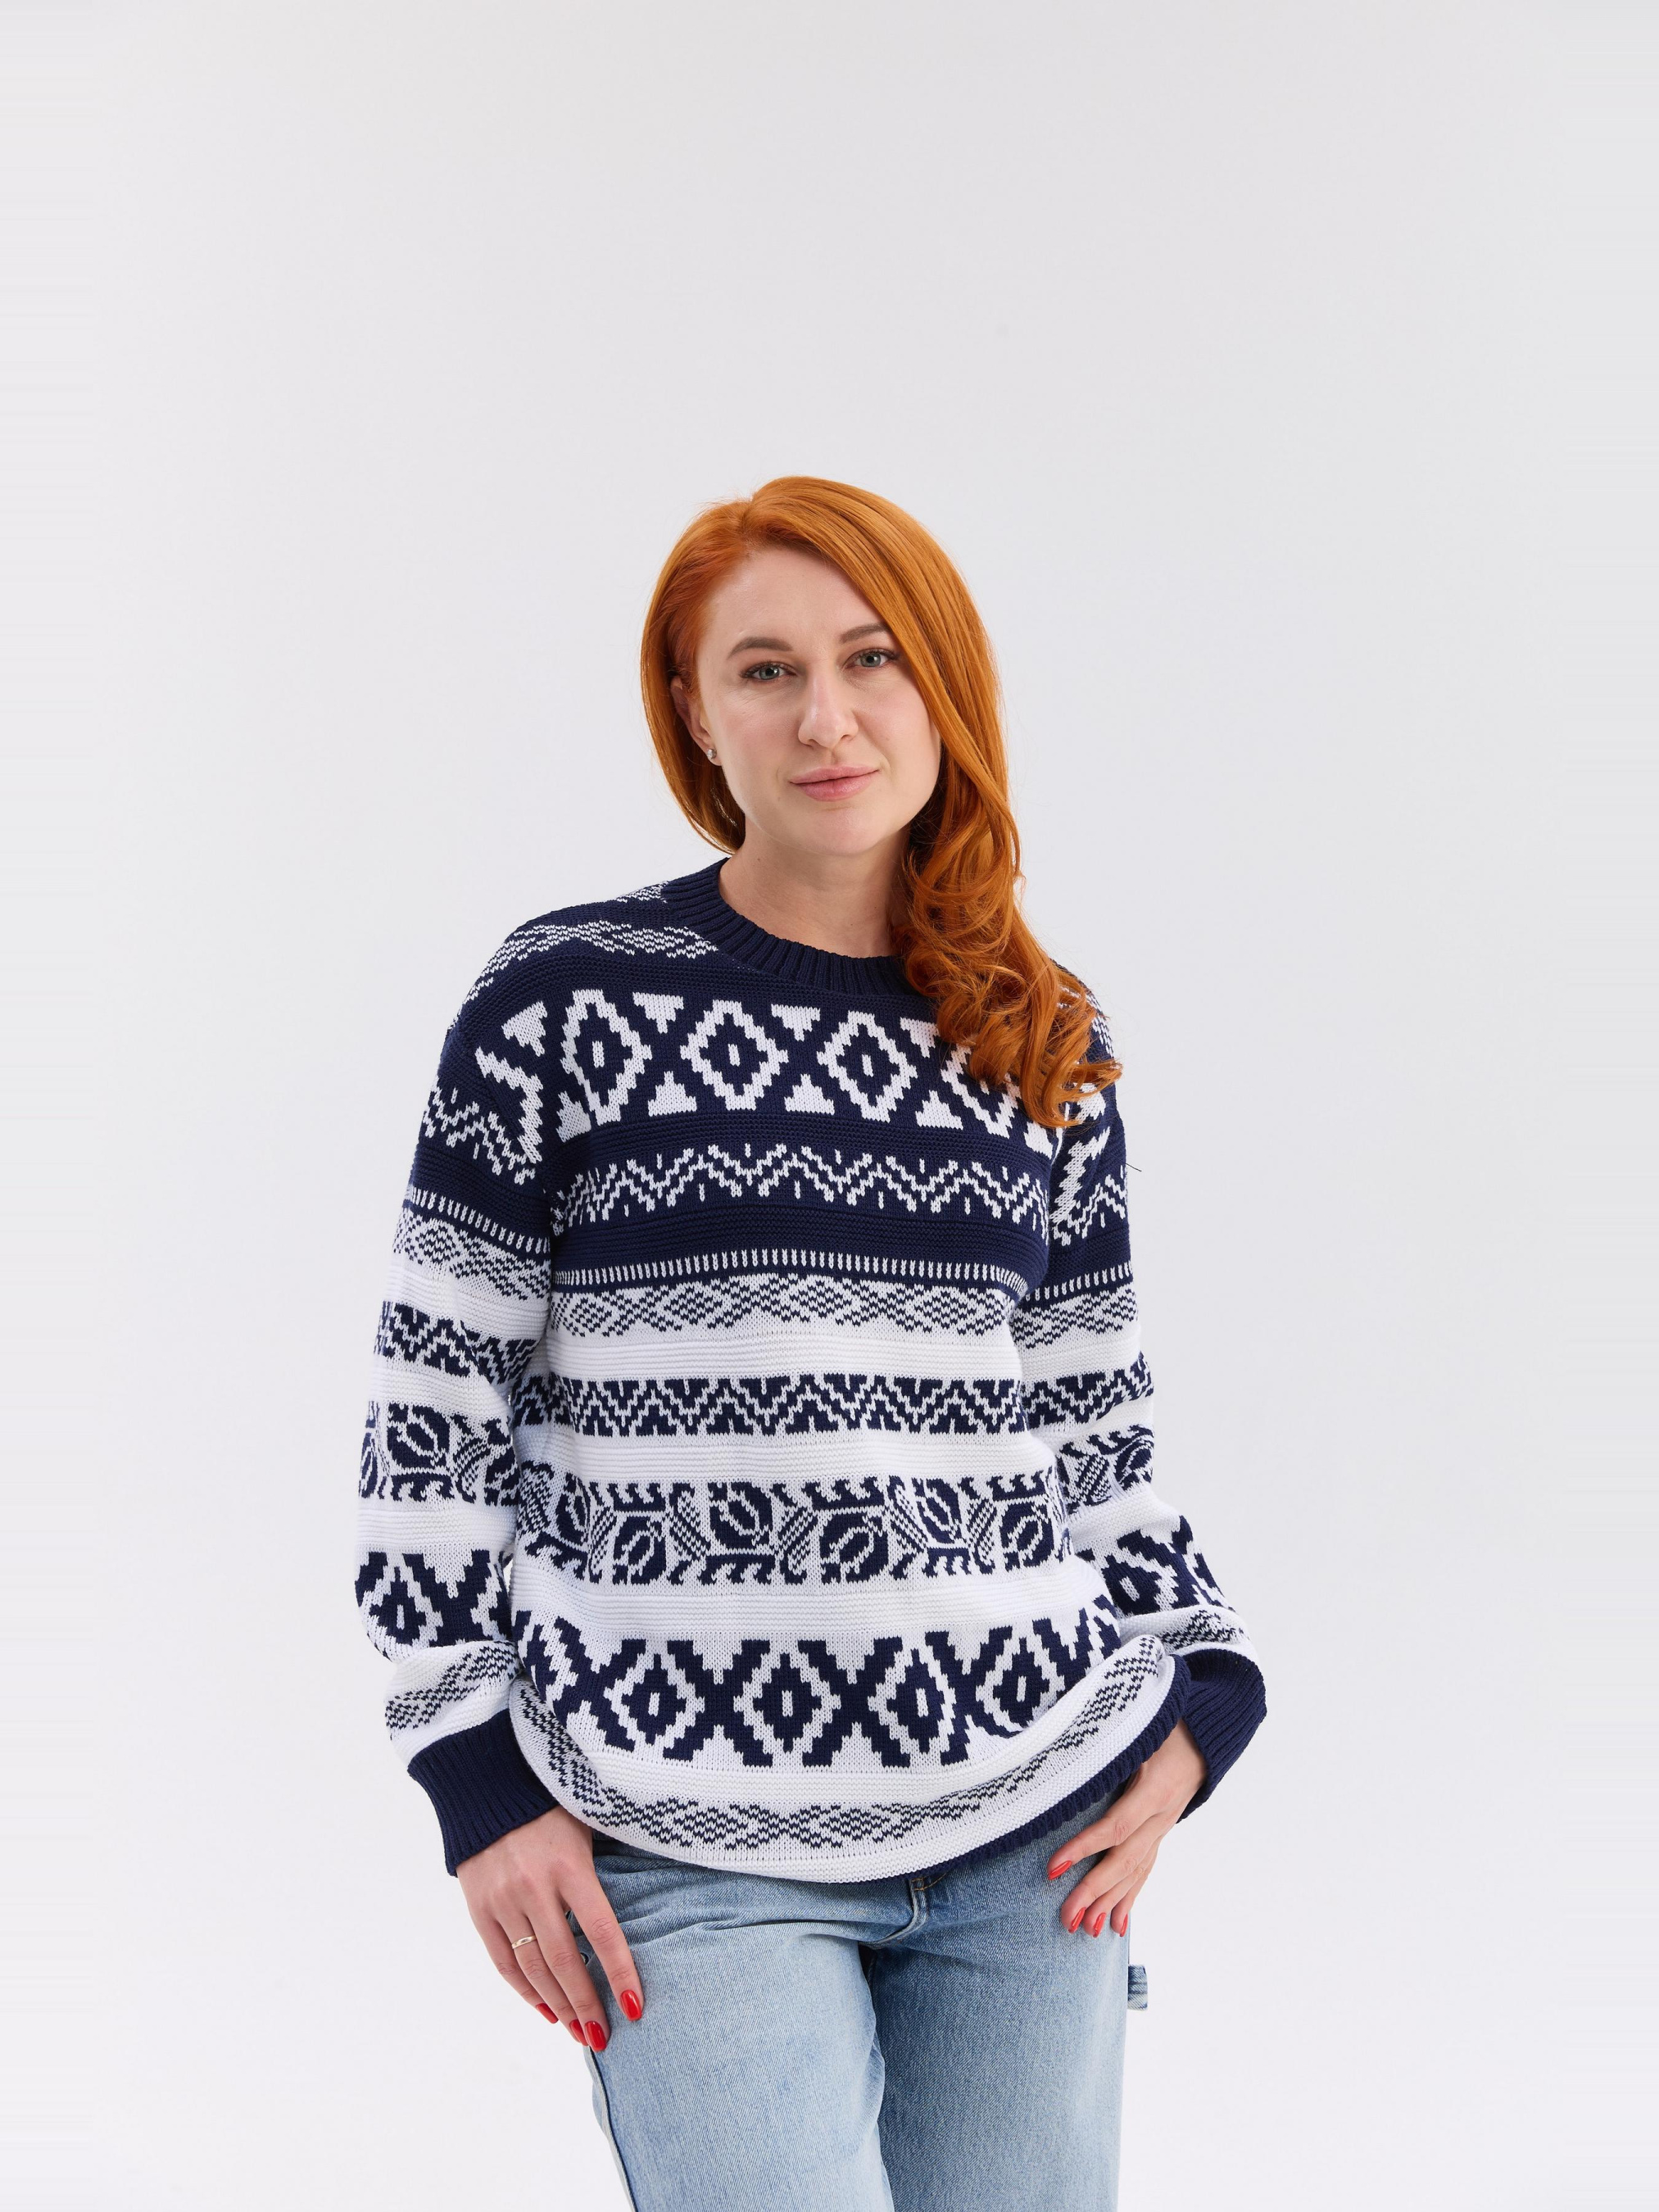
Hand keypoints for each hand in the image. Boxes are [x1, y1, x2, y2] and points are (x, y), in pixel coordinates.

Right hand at [455, 1804, 643, 2049]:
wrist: (483, 1779)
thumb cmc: (551, 1800)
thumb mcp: (587, 1820)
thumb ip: (606, 1863)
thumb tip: (646, 1901)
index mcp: (568, 1863)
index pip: (600, 1930)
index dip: (619, 1971)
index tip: (634, 2008)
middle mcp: (532, 1885)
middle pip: (564, 1960)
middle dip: (586, 2004)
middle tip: (603, 2037)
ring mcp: (502, 1899)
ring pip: (533, 1967)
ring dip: (558, 2006)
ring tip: (580, 2033)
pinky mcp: (478, 1907)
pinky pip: (503, 1960)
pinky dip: (525, 1990)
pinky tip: (546, 2010)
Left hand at [1044, 1719, 1206, 1938]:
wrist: (1208, 1731)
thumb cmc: (1166, 1721)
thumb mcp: (1140, 1727)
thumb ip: (1111, 1744)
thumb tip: (1068, 1752)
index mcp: (1155, 1790)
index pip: (1115, 1827)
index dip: (1084, 1848)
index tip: (1052, 1868)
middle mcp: (1162, 1816)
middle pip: (1124, 1860)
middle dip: (1093, 1891)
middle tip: (1065, 1918)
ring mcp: (1164, 1827)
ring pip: (1136, 1870)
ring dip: (1111, 1902)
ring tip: (1086, 1929)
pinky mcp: (1161, 1831)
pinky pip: (1146, 1869)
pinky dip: (1131, 1897)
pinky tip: (1117, 1923)